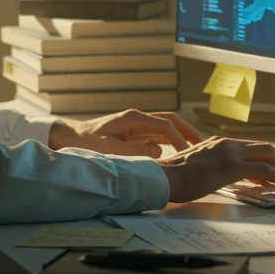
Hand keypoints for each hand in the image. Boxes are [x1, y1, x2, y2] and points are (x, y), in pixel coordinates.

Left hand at [48, 110, 205, 156]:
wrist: (69, 139)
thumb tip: (159, 151)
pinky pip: (158, 134)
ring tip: (197, 149)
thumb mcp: (109, 149)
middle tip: (205, 146)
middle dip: (189, 132)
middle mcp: (137, 119)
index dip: (180, 140)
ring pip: (166, 127)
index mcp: (133, 119)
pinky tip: (179, 152)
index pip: (166, 126)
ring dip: (182, 136)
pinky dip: (171, 141)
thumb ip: (134, 150)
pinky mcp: (133, 133)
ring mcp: (136, 125)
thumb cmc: (86, 144)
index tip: (189, 154)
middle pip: (171, 120)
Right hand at [156, 137, 274, 202]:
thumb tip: (224, 178)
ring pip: (270, 156)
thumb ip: (214, 167)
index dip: (269, 159)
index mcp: (219, 143)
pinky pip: (265, 171)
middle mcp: (227, 144)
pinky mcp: (231, 167)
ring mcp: (230, 154)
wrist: (163, 177)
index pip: (252, 148)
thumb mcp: (198, 167)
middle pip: (266, 148)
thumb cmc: (175, 177)